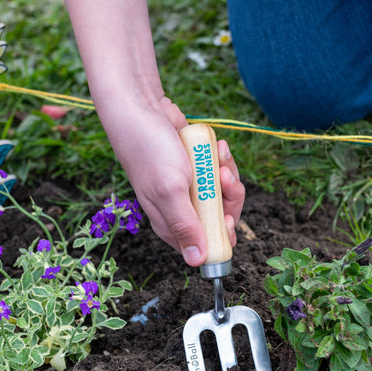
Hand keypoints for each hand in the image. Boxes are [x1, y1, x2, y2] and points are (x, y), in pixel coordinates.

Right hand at [102, 98, 244, 266]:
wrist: (142, 108)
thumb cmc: (150, 150)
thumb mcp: (170, 191)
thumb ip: (186, 226)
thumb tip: (198, 261)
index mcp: (171, 224)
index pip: (205, 245)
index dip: (222, 234)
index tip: (225, 215)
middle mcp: (181, 209)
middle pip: (221, 217)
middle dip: (229, 197)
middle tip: (223, 178)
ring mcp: (190, 187)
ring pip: (224, 193)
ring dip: (227, 174)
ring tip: (219, 155)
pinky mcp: (197, 168)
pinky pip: (220, 171)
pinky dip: (222, 160)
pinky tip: (216, 146)